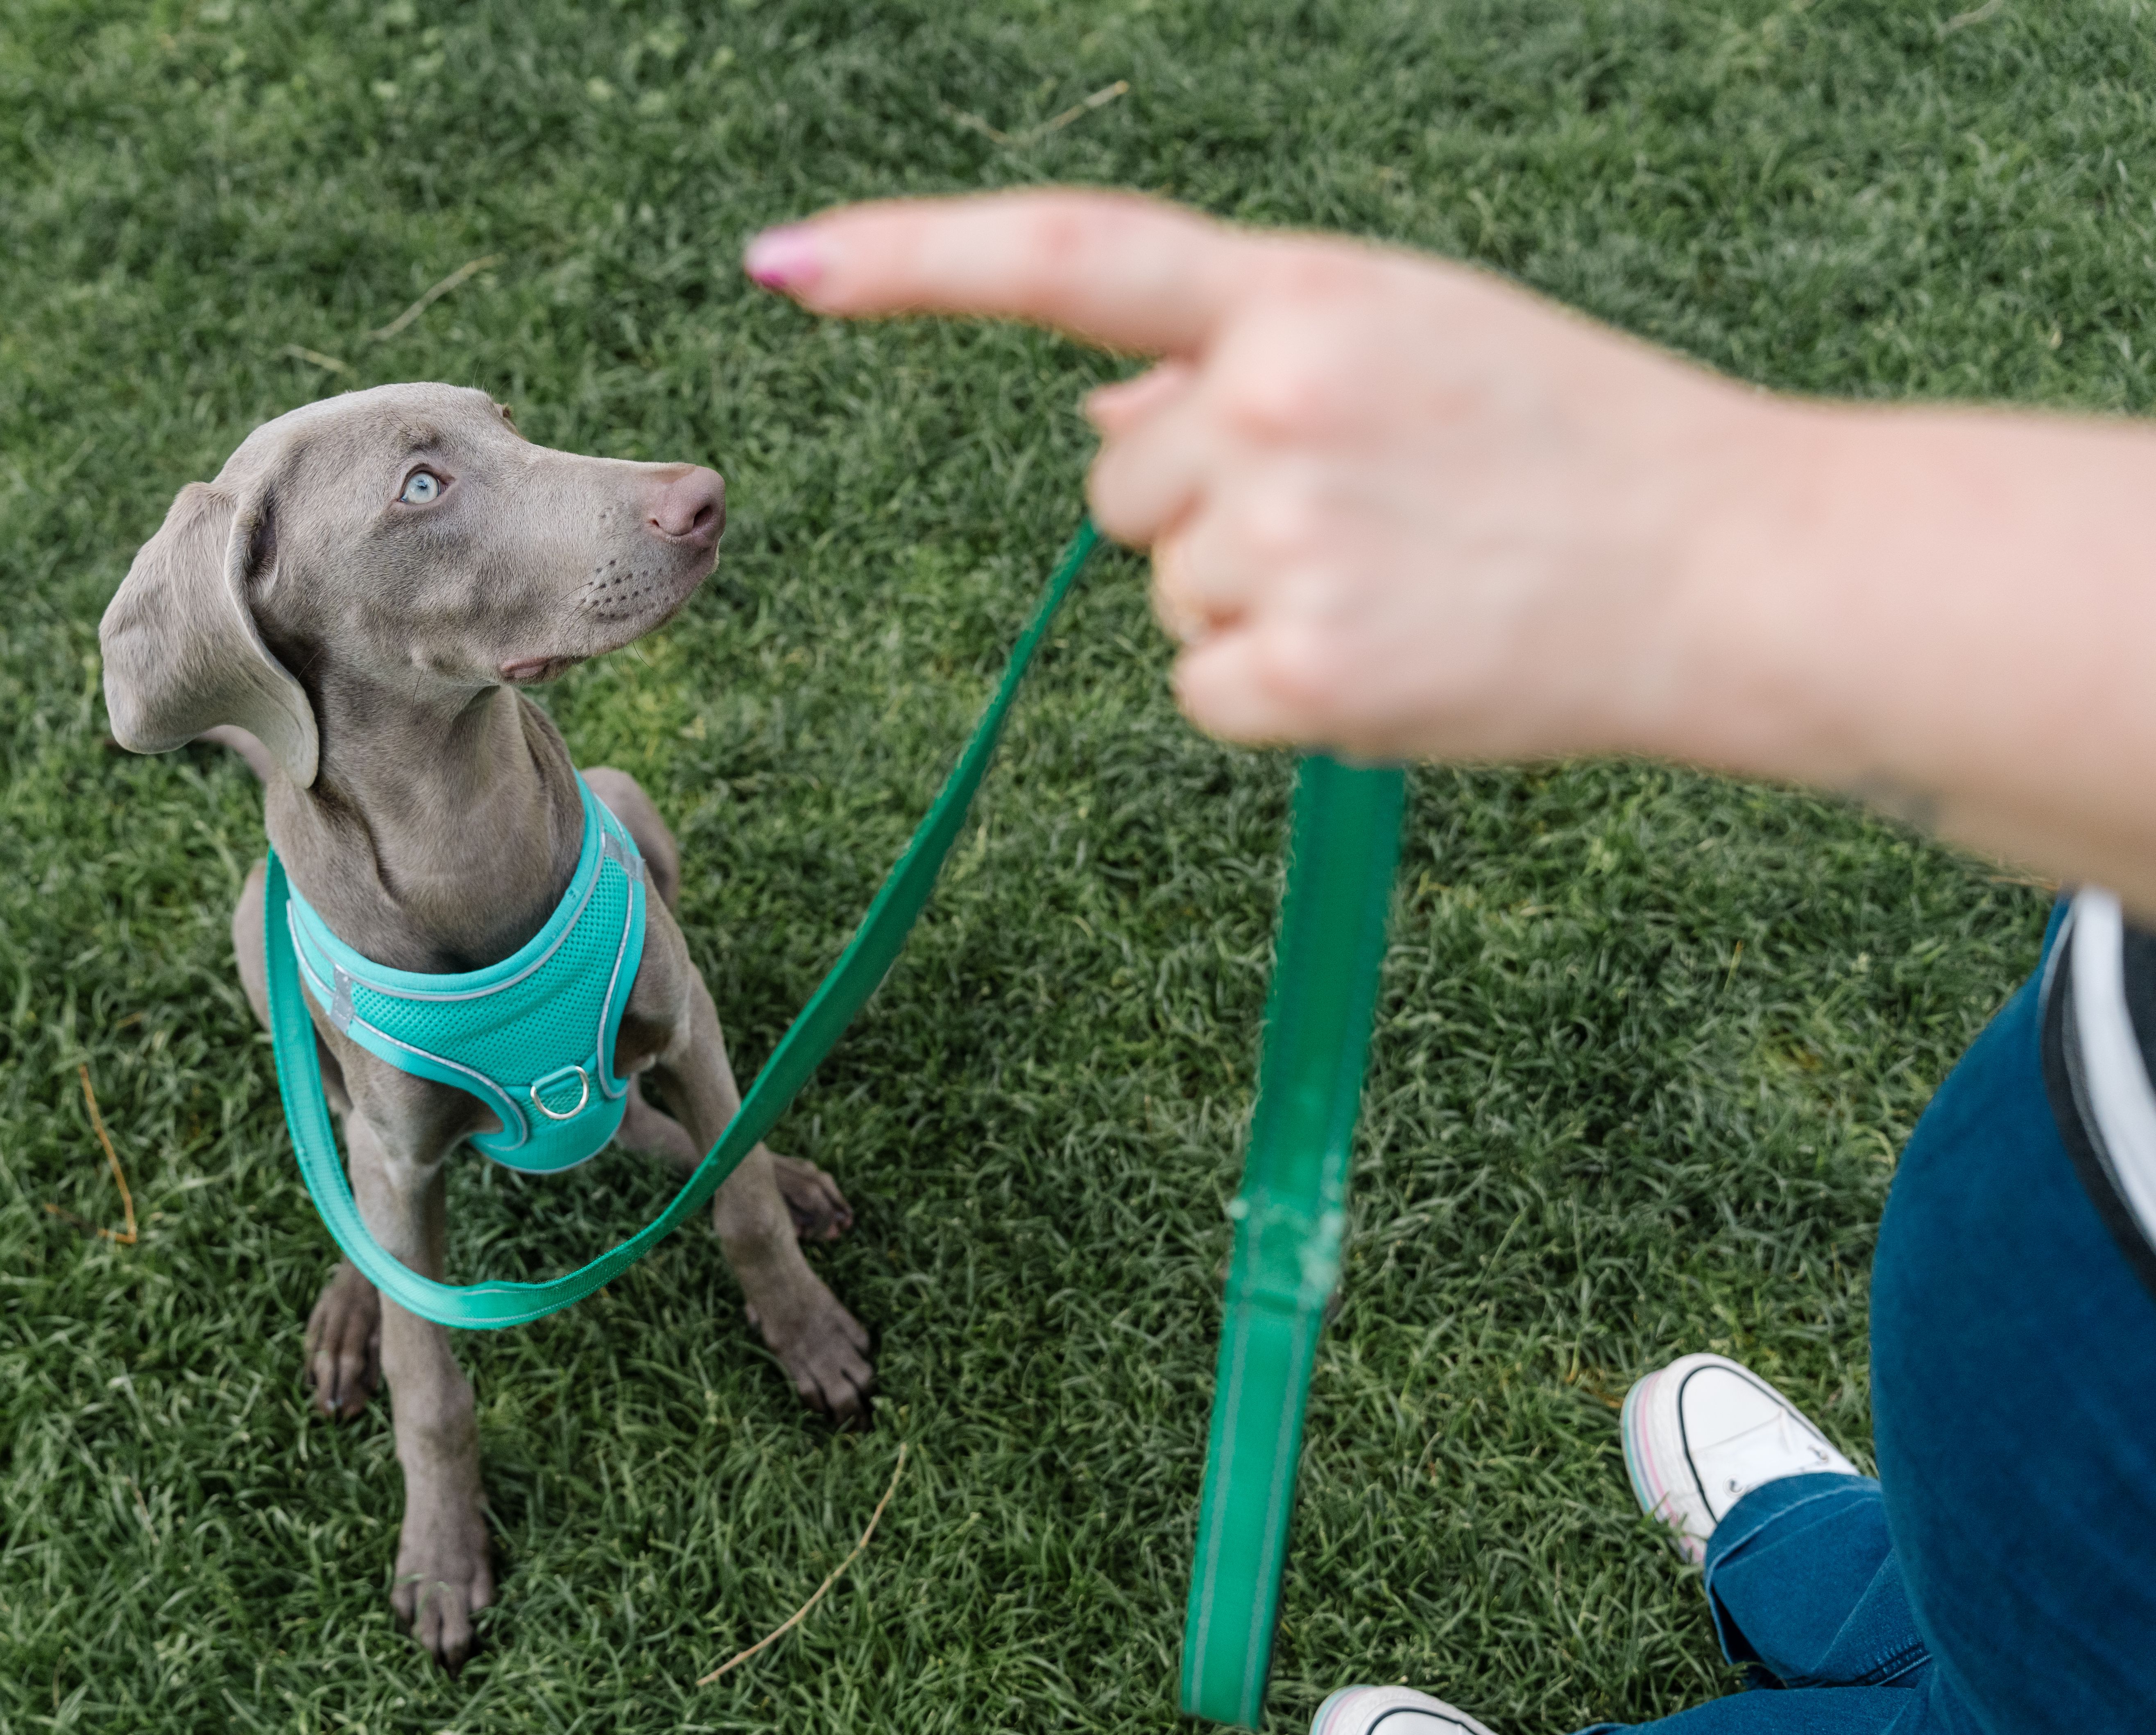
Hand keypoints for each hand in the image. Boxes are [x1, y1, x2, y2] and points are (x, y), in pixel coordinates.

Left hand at [745, 191, 1797, 760]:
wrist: (1732, 571)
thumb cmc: (1571, 445)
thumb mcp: (1413, 342)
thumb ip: (1243, 363)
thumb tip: (1100, 431)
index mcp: (1306, 294)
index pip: (1072, 259)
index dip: (915, 257)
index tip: (787, 265)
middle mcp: (1274, 405)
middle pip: (1122, 486)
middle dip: (1206, 506)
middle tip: (1373, 512)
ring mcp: (1284, 546)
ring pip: (1166, 590)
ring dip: (1256, 597)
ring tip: (1410, 577)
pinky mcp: (1299, 677)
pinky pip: (1204, 689)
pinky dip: (1276, 692)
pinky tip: (1394, 655)